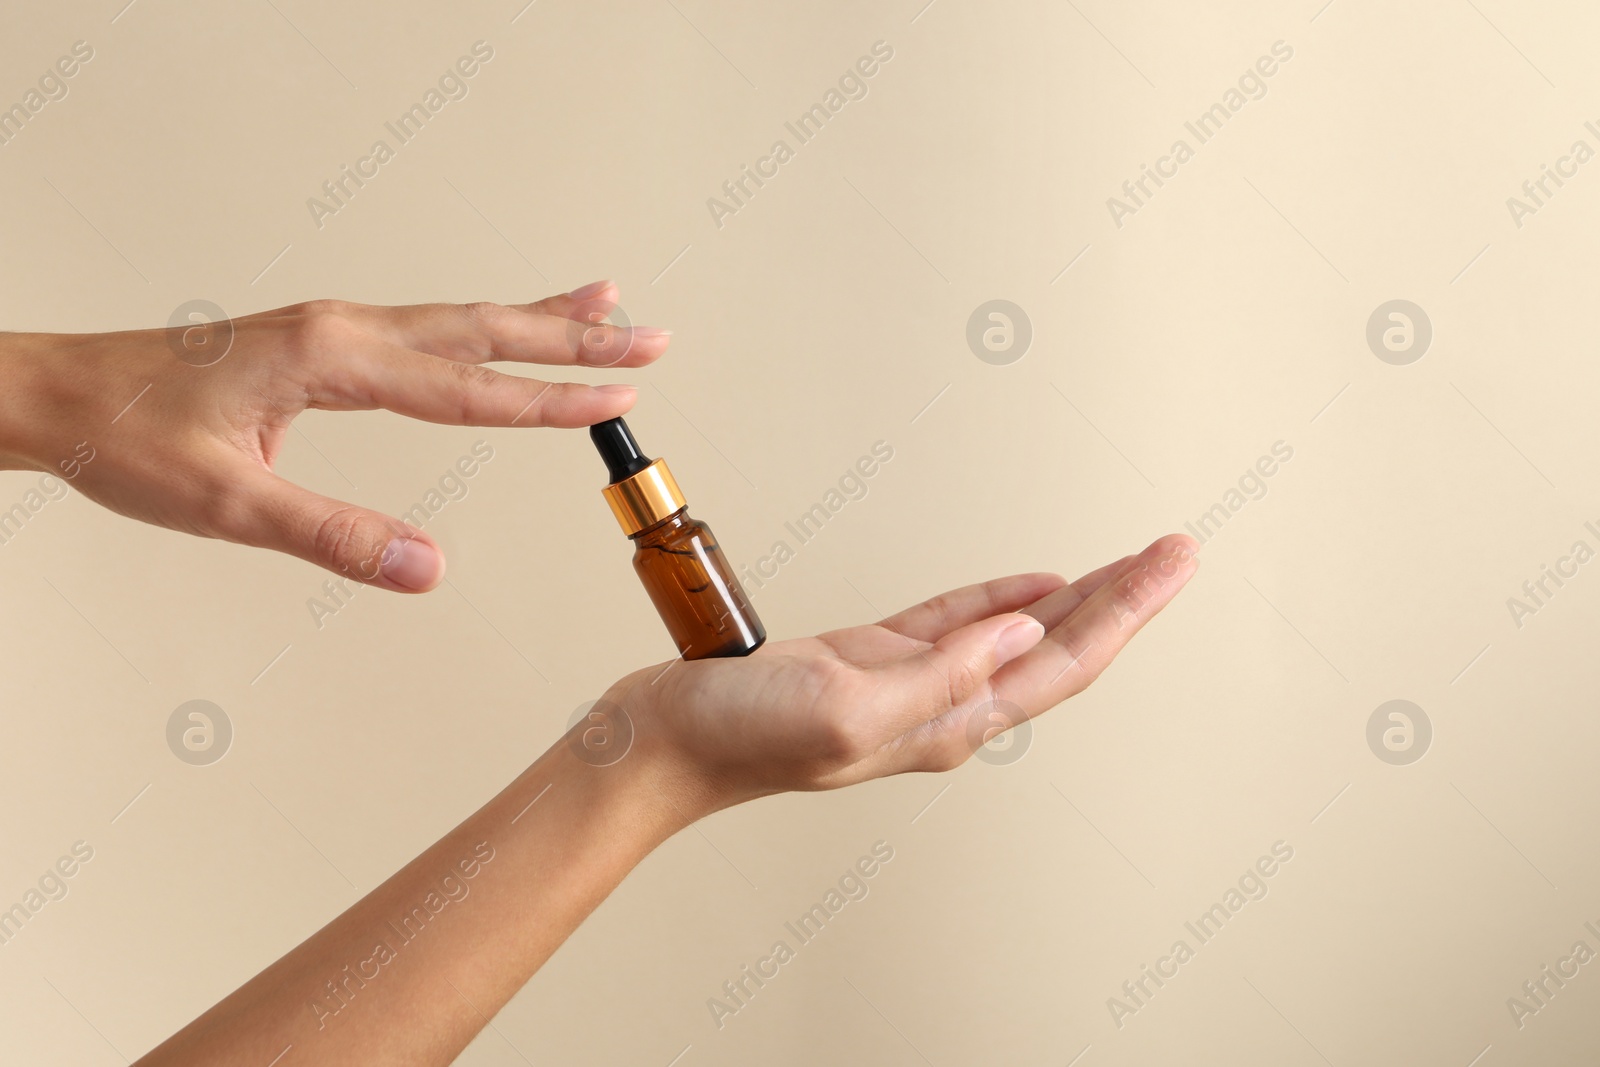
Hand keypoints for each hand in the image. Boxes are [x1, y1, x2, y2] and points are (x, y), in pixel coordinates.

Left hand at [0, 281, 665, 590]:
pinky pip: (427, 326)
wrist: (57, 396)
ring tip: (609, 308)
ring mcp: (336, 328)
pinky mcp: (325, 340)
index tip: (616, 401)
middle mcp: (345, 329)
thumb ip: (336, 537)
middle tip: (652, 337)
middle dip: (573, 338)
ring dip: (540, 319)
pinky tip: (501, 326)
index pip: (466, 387)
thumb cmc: (129, 440)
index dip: (546, 400)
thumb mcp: (230, 506)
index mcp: (333, 360)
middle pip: (483, 330)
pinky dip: (483, 323)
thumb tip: (429, 569)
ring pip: (461, 318)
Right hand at [606, 534, 1199, 813]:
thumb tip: (1027, 632)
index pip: (1064, 661)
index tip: (1174, 559)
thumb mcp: (848, 704)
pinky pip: (957, 621)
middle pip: (1059, 647)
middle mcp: (943, 707)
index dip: (1128, 608)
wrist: (665, 743)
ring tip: (1130, 562)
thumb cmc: (741, 736)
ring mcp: (909, 682)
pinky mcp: (870, 658)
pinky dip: (1004, 597)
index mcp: (948, 724)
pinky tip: (1039, 585)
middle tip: (1176, 548)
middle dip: (1124, 597)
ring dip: (1077, 596)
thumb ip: (943, 673)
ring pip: (1018, 631)